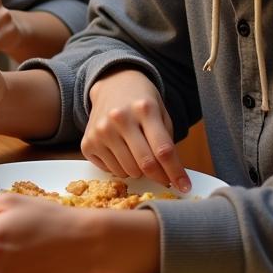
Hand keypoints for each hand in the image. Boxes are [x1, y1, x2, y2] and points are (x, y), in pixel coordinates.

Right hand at [84, 69, 188, 191]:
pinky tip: (121, 152)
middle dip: (160, 176)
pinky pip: (111, 170)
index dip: (176, 172)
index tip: (185, 187)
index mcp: (144, 109)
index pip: (163, 149)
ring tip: (137, 155)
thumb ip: (166, 142)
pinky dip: (120, 168)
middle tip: (164, 178)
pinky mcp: (87, 142)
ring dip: (138, 171)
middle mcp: (119, 118)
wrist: (112, 85)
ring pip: (128, 171)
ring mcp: (100, 130)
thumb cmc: (141, 103)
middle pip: (146, 163)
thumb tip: (170, 176)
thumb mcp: (160, 114)